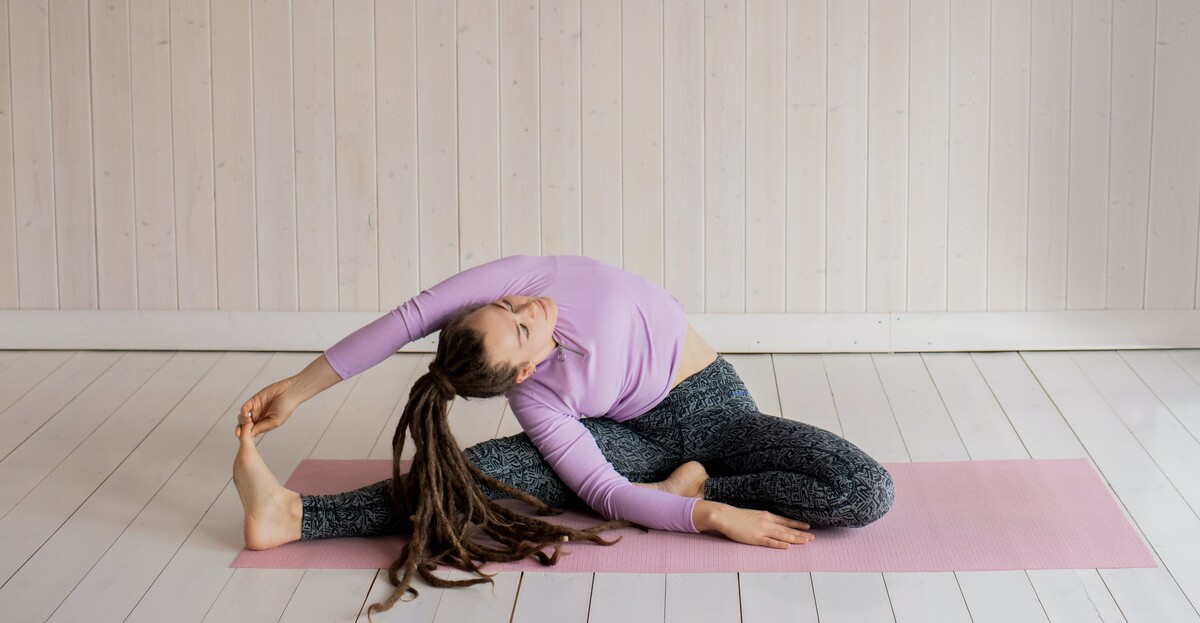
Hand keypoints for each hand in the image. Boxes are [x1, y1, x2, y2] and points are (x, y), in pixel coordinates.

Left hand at [234, 377, 299, 438]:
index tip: (243, 440)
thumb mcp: (275, 421)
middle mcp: (257, 417)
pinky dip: (243, 413)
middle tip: (238, 434)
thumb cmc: (286, 408)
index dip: (245, 435)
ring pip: (242, 417)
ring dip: (241, 422)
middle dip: (239, 430)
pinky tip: (248, 417)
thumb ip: (262, 427)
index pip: (251, 431)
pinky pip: (244, 408)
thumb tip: (250, 434)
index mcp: (263, 424)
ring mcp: (255, 409)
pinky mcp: (253, 401)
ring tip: (248, 422)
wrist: (289, 392)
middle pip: (244, 425)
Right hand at [699, 501, 813, 548]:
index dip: (798, 524)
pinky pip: (770, 542)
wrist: (725, 516)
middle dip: (801, 533)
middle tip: (813, 538)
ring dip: (796, 539)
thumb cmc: (736, 516)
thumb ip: (762, 519)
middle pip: (787, 529)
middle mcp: (767, 522)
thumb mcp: (753, 514)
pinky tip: (788, 546)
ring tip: (807, 541)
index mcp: (767, 516)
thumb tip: (771, 523)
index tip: (808, 527)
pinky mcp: (755, 538)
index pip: (786, 521)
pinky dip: (779, 544)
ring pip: (782, 535)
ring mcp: (762, 530)